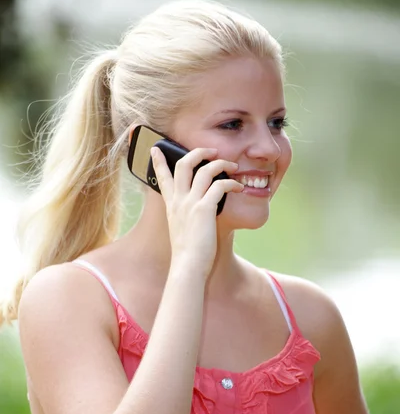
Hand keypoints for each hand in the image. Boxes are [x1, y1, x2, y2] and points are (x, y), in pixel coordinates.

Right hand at [151, 146, 242, 277]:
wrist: (187, 265)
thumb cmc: (187, 253)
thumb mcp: (180, 230)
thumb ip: (184, 216)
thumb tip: (196, 212)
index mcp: (171, 205)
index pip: (162, 177)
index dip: (159, 161)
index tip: (156, 148)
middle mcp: (178, 200)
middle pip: (183, 164)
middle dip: (198, 152)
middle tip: (212, 151)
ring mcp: (190, 203)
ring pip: (204, 170)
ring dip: (221, 164)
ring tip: (233, 166)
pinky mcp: (204, 209)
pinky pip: (219, 186)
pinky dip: (231, 183)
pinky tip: (238, 187)